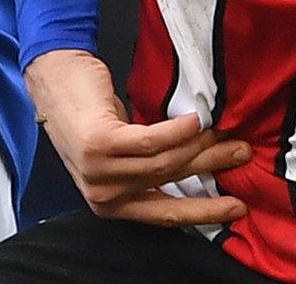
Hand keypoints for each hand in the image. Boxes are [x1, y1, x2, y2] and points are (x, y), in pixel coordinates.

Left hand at [27, 49, 250, 226]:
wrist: (53, 79)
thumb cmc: (89, 113)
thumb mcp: (120, 153)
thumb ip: (149, 166)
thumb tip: (200, 162)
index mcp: (110, 203)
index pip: (166, 215)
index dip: (204, 212)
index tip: (237, 207)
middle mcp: (103, 194)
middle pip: (171, 182)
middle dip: (212, 168)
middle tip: (242, 153)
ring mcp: (99, 171)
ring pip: (165, 163)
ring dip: (201, 146)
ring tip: (224, 131)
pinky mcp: (100, 144)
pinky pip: (151, 141)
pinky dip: (178, 131)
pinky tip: (196, 120)